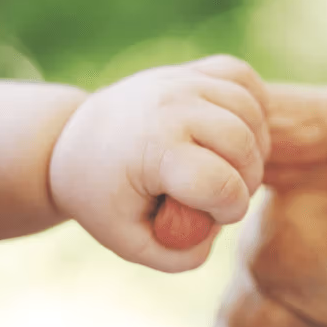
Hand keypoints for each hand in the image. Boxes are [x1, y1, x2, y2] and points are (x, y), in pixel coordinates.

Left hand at [49, 55, 269, 271]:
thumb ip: (177, 256)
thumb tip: (215, 239)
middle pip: (243, 145)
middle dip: (246, 182)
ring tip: (230, 169)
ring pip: (250, 111)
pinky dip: (251, 105)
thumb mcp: (128, 241)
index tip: (212, 219)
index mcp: (153, 148)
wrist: (73, 142)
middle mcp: (171, 105)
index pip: (220, 183)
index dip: (229, 211)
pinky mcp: (191, 69)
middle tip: (223, 198)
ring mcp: (181, 81)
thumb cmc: (102, 195)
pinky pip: (242, 77)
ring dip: (254, 147)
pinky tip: (236, 132)